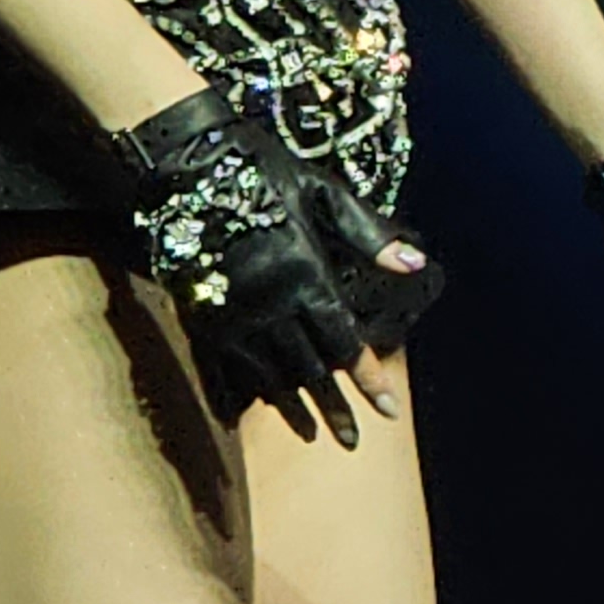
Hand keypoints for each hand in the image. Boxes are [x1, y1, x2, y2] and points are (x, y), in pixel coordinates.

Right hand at [111, 86, 427, 446]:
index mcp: (306, 274)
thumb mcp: (324, 194)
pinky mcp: (196, 313)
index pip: (345, 341)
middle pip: (308, 369)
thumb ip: (367, 234)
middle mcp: (268, 303)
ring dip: (292, 407)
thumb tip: (415, 264)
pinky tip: (246, 414)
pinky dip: (235, 392)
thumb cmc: (264, 172)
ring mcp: (229, 313)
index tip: (388, 411)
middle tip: (353, 441)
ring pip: (266, 375)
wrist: (187, 162)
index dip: (367, 378)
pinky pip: (218, 366)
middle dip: (334, 406)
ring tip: (312, 434)